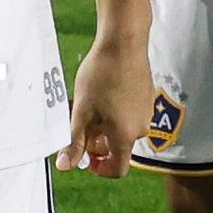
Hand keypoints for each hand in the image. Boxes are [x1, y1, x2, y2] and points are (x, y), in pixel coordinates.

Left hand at [63, 32, 150, 177]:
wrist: (124, 43)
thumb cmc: (102, 76)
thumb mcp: (81, 112)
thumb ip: (74, 142)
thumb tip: (65, 166)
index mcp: (126, 136)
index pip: (117, 169)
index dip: (99, 169)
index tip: (84, 156)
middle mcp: (141, 128)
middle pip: (117, 148)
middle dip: (95, 141)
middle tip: (77, 122)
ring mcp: (146, 112)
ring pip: (120, 129)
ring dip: (102, 124)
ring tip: (85, 104)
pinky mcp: (146, 98)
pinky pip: (128, 114)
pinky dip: (113, 111)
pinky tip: (100, 92)